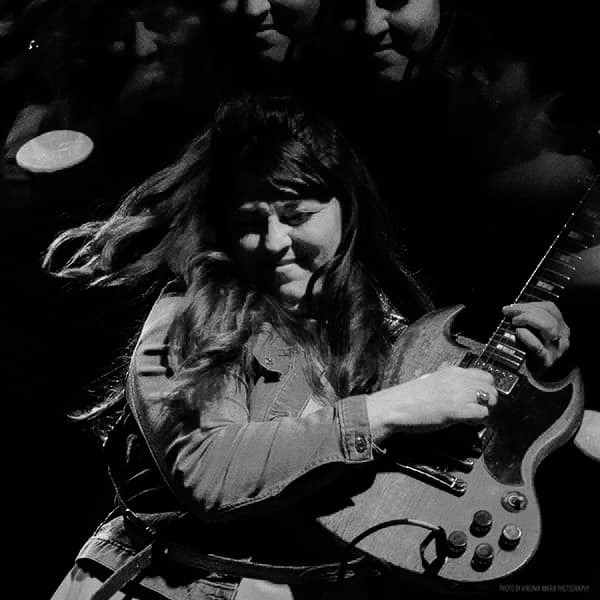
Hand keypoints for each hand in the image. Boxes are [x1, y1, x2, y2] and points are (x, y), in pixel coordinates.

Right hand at [367, 366, 497, 439]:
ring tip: (471, 417)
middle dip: (488, 400)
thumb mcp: (430, 380)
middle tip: (477, 410)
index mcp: (452, 371)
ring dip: (485, 410)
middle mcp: (458, 379)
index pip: (485, 375)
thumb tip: (460, 387)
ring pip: (490, 399)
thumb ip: (447, 381)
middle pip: (491, 387)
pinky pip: (482, 414)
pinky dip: (478, 421)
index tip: (479, 398)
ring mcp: (458, 393)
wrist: (395, 407)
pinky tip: (466, 422)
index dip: (485, 388)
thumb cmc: (409, 397)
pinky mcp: (457, 410)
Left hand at [502, 301, 569, 369]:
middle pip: (549, 316)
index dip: (530, 304)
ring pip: (548, 328)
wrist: (541, 375)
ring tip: (514, 322)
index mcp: (560, 326)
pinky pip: (537, 346)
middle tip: (509, 312)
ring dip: (528, 320)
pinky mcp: (545, 361)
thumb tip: (511, 309)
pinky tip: (518, 332)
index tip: (511, 306)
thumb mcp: (537, 333)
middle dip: (526, 310)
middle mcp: (561, 337)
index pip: (549, 308)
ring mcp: (555, 350)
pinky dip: (526, 336)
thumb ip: (530, 320)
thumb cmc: (535, 350)